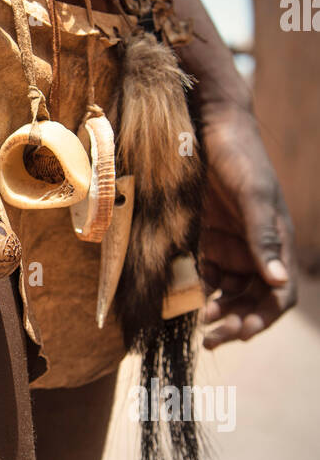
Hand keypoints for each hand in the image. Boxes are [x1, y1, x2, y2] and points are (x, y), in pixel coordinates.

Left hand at [197, 103, 296, 347]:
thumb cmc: (239, 155)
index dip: (264, 318)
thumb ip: (264, 236)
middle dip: (236, 322)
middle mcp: (254, 249)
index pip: (279, 294)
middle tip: (212, 336)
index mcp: (276, 241)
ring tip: (196, 320)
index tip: (241, 332)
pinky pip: (200, 273)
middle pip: (251, 300)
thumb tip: (277, 281)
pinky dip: (194, 289)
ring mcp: (228, 244)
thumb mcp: (253, 194)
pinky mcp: (203, 237)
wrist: (208, 123)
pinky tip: (180, 297)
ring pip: (226, 292)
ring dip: (215, 310)